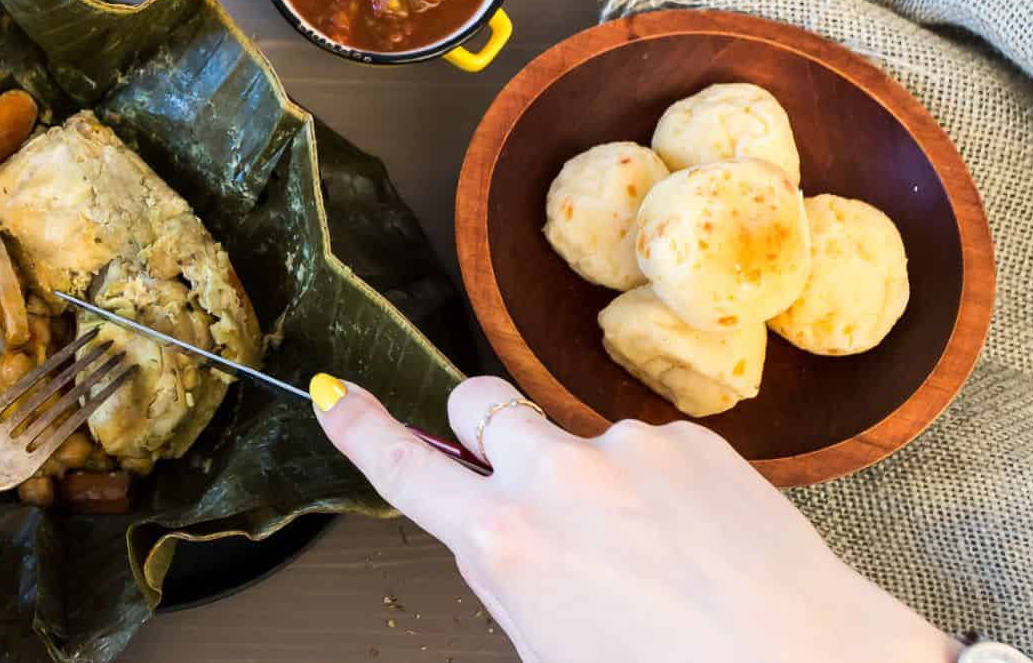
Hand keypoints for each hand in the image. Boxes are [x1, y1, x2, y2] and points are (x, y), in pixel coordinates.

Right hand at [311, 375, 962, 662]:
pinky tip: (695, 540)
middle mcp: (555, 479)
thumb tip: (490, 531)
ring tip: (650, 550)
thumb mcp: (550, 650)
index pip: (406, 468)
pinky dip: (657, 484)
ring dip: (590, 475)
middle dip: (479, 426)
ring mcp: (623, 448)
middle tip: (510, 465)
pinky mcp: (687, 437)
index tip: (337, 396)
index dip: (361, 428)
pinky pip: (646, 446)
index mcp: (505, 543)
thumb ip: (505, 574)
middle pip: (478, 404)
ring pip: (573, 435)